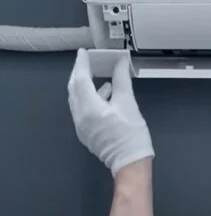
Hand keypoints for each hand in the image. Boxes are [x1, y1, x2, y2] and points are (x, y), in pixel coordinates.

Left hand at [67, 48, 153, 175]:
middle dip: (80, 74)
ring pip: (77, 100)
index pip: (81, 79)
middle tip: (87, 62)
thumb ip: (121, 81)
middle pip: (75, 89)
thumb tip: (119, 63)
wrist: (130, 162)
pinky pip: (82, 110)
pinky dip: (90, 98)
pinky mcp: (86, 133)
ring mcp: (81, 126)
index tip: (84, 52)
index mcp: (89, 107)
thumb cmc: (131, 133)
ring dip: (84, 86)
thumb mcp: (128, 103)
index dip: (82, 64)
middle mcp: (80, 116)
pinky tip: (104, 96)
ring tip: (98, 77)